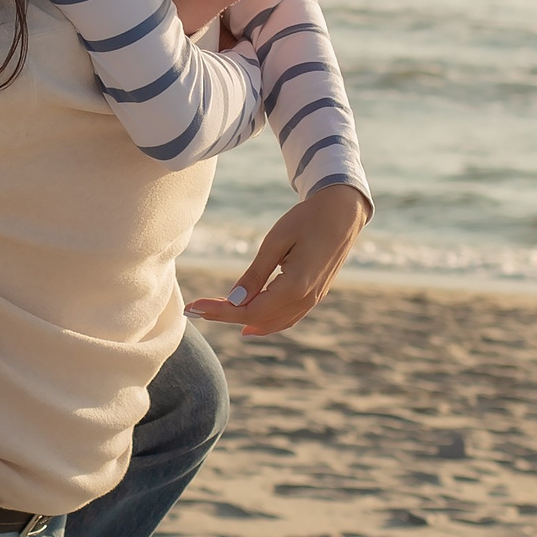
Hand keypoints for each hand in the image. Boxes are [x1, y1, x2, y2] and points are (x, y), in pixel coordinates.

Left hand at [184, 183, 370, 336]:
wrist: (343, 212)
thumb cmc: (307, 219)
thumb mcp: (276, 241)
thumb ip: (255, 274)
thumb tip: (233, 301)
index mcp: (296, 286)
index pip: (249, 310)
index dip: (220, 311)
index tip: (194, 307)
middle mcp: (306, 299)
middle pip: (259, 319)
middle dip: (225, 316)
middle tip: (195, 310)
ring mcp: (313, 299)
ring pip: (275, 323)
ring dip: (245, 323)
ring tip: (216, 317)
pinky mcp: (315, 294)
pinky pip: (288, 317)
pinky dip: (267, 324)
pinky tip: (250, 325)